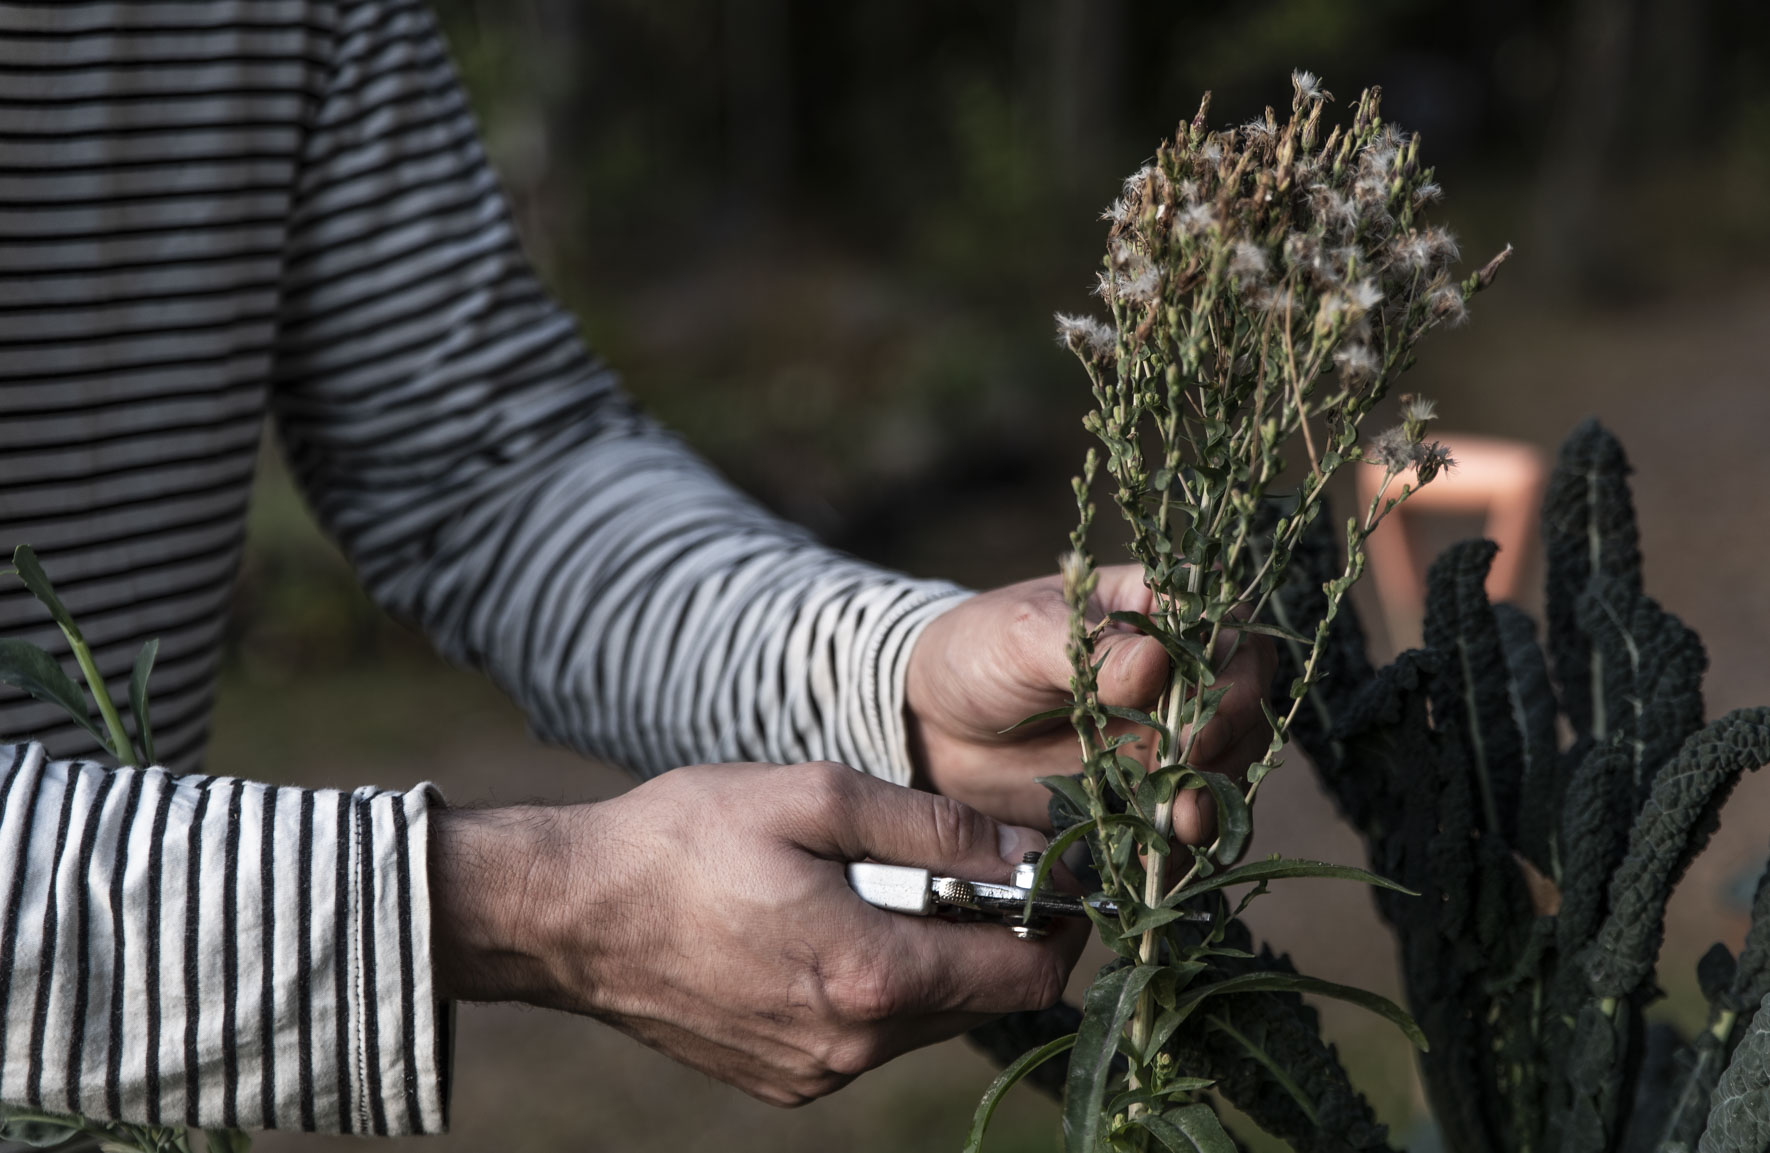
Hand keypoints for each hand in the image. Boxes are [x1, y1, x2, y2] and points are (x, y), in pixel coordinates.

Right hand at [429, 762, 1082, 1105]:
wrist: (569, 914)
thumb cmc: (684, 839)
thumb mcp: (816, 797)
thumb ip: (935, 829)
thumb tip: (1026, 852)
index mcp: (871, 977)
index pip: (1027, 972)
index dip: (1060, 918)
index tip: (1053, 867)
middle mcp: (854, 1048)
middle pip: (986, 1001)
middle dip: (997, 933)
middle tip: (967, 864)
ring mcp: (817, 1074)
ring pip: (932, 1021)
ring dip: (937, 958)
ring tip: (884, 889)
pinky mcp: (787, 1082)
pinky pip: (874, 1039)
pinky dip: (882, 986)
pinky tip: (834, 929)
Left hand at [905, 564, 1275, 833]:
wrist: (930, 722)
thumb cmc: (977, 651)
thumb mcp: (1023, 637)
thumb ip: (1090, 652)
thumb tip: (1157, 660)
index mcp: (1154, 610)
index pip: (1226, 626)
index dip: (1233, 672)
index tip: (1202, 718)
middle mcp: (1174, 670)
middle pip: (1239, 703)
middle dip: (1225, 748)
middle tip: (1188, 785)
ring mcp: (1162, 731)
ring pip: (1221, 763)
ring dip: (1210, 799)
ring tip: (1181, 830)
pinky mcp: (1141, 786)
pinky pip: (1180, 813)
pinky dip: (1179, 840)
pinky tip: (1163, 860)